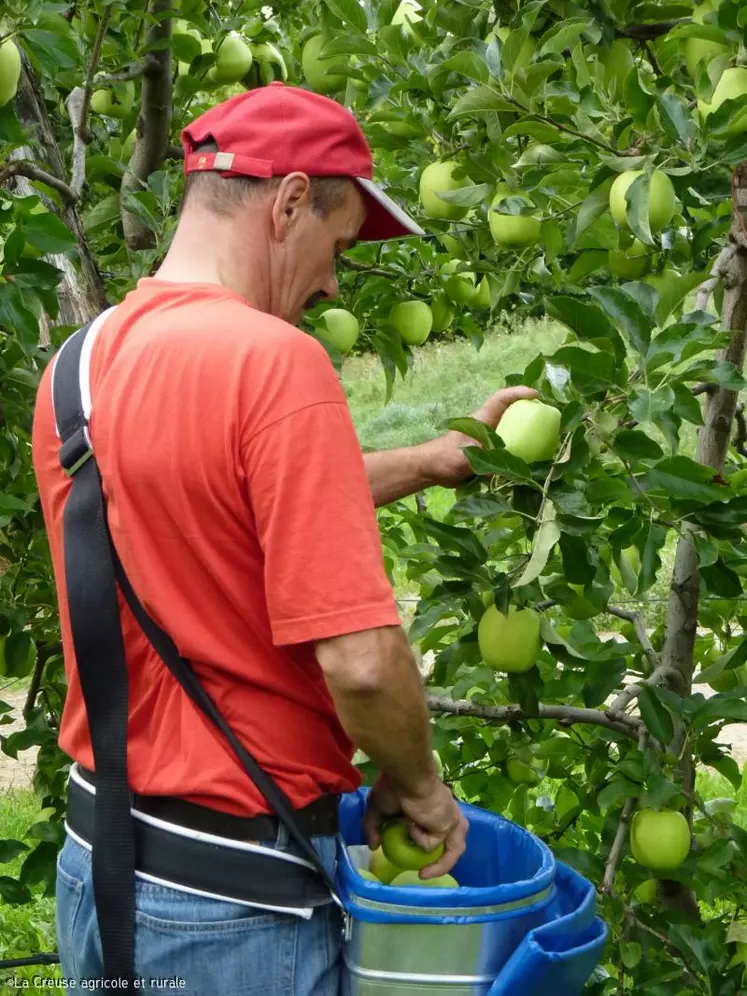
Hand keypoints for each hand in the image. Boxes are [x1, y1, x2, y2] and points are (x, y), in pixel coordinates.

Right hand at [362, 772, 468, 878]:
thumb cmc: (395, 787)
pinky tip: (411, 826)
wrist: (407, 777)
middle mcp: (446, 813)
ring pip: (454, 848)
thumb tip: (373, 846)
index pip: (439, 830)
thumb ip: (373, 827)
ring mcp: (451, 819)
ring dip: (440, 864)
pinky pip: (432, 843)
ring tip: (424, 874)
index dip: (430, 843)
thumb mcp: (378, 808)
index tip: (413, 856)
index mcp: (433, 808)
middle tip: (424, 873)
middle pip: (453, 842)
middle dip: (443, 861)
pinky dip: (419, 840)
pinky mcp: (450, 824)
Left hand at [419, 385, 537, 488]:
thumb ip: (486, 459)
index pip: (501, 399)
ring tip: (548, 435)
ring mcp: (488, 438)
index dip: (518, 393)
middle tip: (550, 414)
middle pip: (512, 411)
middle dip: (530, 410)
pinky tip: (532, 458)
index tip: (536, 395)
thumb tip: (510, 467)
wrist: (431, 469)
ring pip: (512, 429)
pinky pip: (508, 447)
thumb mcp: (467, 457)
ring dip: (527, 429)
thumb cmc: (444, 457)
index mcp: (482, 419)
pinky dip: (520, 450)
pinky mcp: (487, 452)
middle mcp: (487, 425)